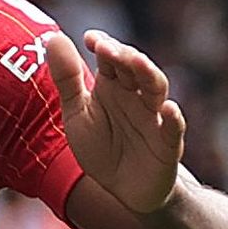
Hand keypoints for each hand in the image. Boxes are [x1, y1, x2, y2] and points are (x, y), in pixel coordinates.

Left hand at [41, 30, 186, 217]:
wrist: (125, 189)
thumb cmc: (102, 146)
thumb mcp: (78, 113)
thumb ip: (67, 79)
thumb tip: (53, 38)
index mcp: (113, 86)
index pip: (111, 58)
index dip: (103, 45)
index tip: (90, 38)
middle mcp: (136, 96)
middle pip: (135, 68)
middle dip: (123, 55)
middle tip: (106, 47)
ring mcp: (154, 117)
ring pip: (156, 90)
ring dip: (148, 74)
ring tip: (136, 61)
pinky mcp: (168, 143)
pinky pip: (173, 128)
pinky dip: (172, 118)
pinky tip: (167, 109)